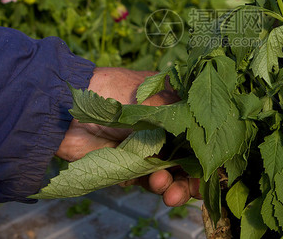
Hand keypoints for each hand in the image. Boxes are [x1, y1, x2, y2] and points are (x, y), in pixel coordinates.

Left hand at [56, 67, 199, 206]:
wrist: (70, 109)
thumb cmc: (115, 92)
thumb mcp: (155, 100)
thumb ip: (181, 120)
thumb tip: (207, 139)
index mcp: (175, 105)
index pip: (198, 132)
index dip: (207, 152)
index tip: (213, 170)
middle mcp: (163, 126)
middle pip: (187, 156)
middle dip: (191, 176)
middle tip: (193, 191)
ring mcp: (146, 145)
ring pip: (170, 171)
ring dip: (174, 184)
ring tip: (167, 190)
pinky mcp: (128, 163)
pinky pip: (148, 179)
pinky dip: (154, 183)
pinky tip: (154, 181)